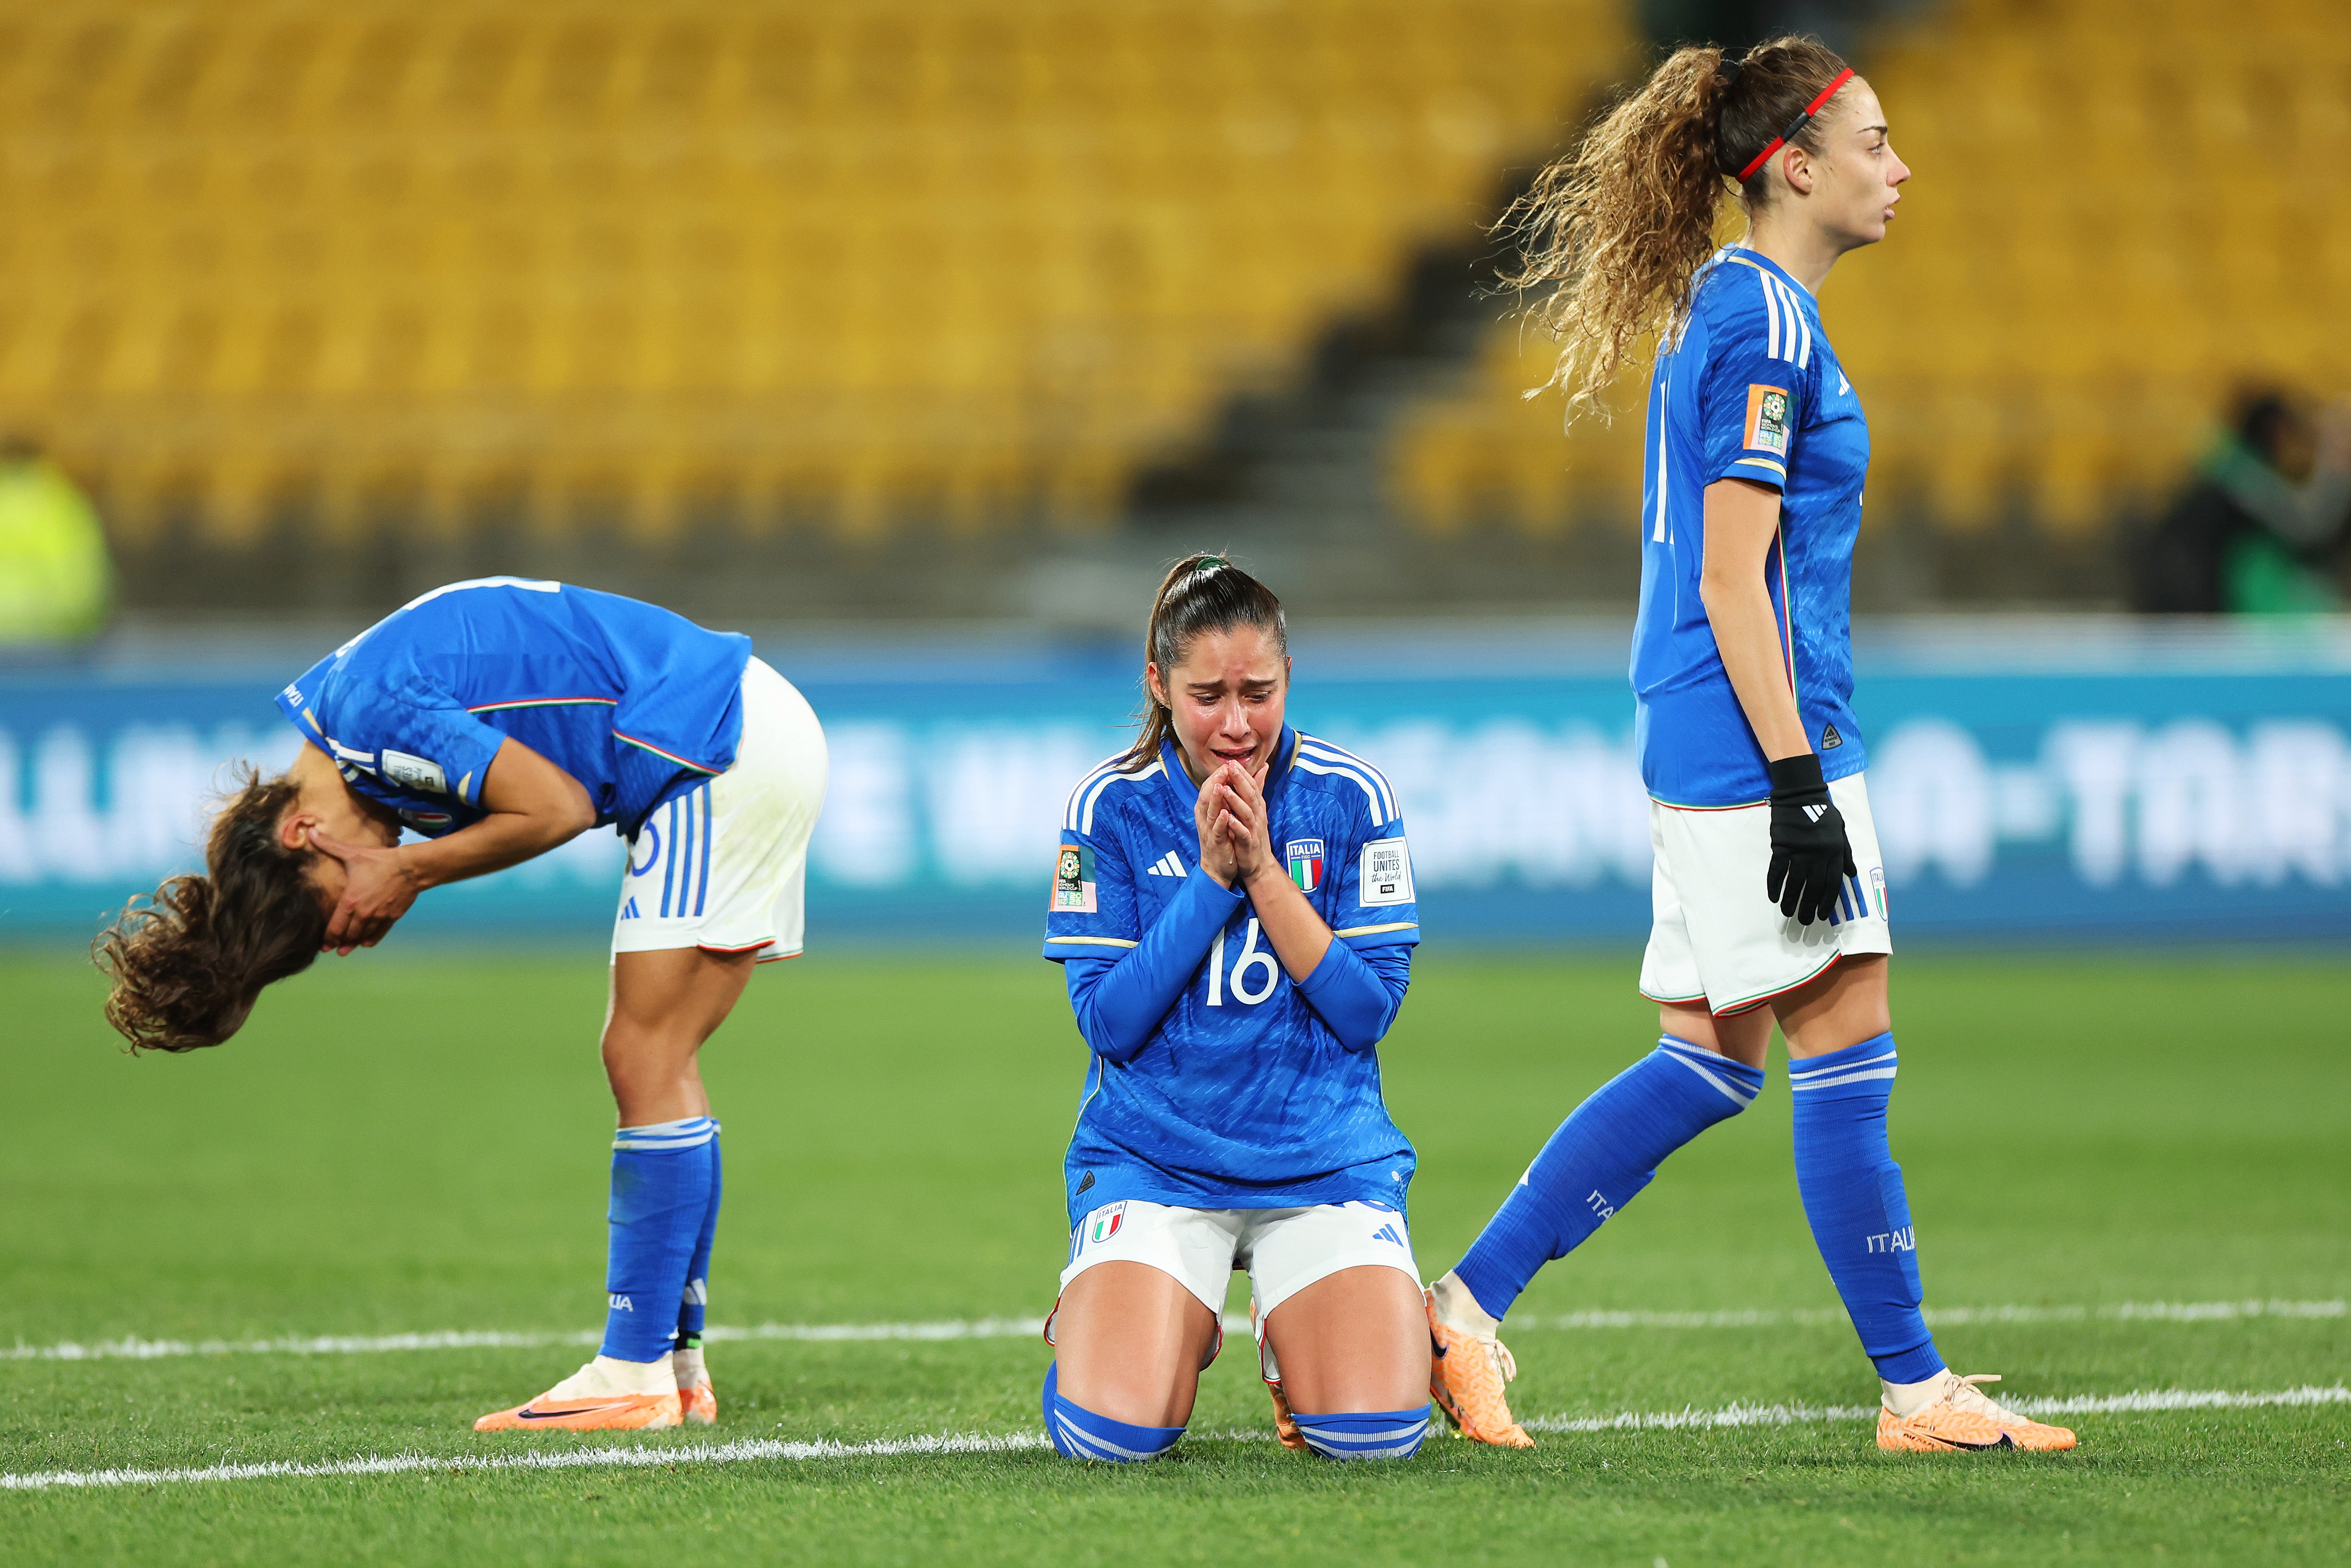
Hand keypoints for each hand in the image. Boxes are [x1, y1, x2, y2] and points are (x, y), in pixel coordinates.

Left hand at [308, 827, 423, 953]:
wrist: (410, 868)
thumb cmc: (380, 860)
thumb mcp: (353, 853)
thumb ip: (329, 845)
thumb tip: (309, 832)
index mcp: (350, 902)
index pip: (335, 927)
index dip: (328, 938)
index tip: (324, 946)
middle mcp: (363, 914)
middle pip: (348, 935)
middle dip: (340, 943)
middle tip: (335, 950)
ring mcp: (379, 917)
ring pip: (363, 936)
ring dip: (354, 944)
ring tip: (348, 949)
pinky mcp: (392, 917)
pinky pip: (379, 934)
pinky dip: (371, 940)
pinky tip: (366, 943)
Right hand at [1192, 769, 1241, 887]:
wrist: (1219, 867)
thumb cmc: (1224, 838)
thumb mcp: (1227, 814)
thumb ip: (1233, 796)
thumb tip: (1241, 777)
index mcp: (1207, 810)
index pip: (1209, 788)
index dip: (1217, 776)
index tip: (1228, 763)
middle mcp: (1204, 818)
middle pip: (1206, 795)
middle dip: (1214, 781)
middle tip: (1224, 768)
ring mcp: (1208, 830)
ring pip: (1209, 811)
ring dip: (1214, 798)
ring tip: (1220, 785)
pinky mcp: (1215, 843)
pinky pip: (1216, 831)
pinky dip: (1220, 821)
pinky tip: (1225, 813)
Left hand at [1214, 762, 1276, 886]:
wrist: (1258, 863)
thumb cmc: (1254, 835)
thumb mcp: (1256, 810)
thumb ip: (1257, 789)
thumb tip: (1263, 767)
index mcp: (1257, 807)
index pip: (1252, 786)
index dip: (1243, 774)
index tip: (1232, 761)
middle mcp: (1257, 815)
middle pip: (1250, 795)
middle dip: (1240, 781)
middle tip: (1230, 767)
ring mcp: (1254, 829)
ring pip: (1246, 812)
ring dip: (1235, 800)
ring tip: (1225, 789)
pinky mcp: (1249, 843)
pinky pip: (1243, 832)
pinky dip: (1235, 824)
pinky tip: (1227, 817)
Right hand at [1765, 754, 1856, 925]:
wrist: (1801, 795)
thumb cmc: (1823, 813)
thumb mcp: (1841, 832)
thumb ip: (1846, 854)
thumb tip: (1851, 874)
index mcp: (1834, 852)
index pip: (1831, 884)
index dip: (1825, 902)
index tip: (1820, 915)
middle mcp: (1818, 855)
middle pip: (1813, 887)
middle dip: (1807, 906)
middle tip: (1802, 920)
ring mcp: (1799, 851)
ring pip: (1795, 882)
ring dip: (1790, 900)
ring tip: (1787, 912)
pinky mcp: (1782, 846)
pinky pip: (1777, 870)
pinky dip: (1774, 885)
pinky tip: (1773, 896)